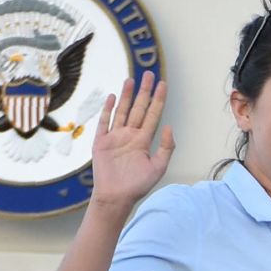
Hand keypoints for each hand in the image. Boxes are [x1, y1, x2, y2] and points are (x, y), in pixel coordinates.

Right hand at [90, 72, 173, 209]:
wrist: (116, 196)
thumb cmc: (138, 184)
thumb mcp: (159, 166)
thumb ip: (166, 146)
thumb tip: (169, 126)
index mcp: (144, 140)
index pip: (153, 114)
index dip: (158, 99)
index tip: (163, 84)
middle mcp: (130, 135)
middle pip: (139, 108)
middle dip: (144, 91)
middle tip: (149, 74)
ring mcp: (115, 137)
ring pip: (123, 111)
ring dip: (128, 96)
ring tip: (132, 79)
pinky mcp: (101, 142)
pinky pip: (104, 122)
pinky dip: (108, 109)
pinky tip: (114, 97)